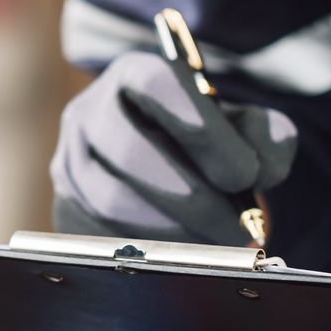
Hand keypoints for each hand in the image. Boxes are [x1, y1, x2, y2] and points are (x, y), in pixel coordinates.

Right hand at [49, 51, 295, 245]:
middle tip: (239, 228)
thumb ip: (267, 134)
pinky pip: (99, 236)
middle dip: (191, 198)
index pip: (157, 84)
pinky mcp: (64, 208)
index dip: (201, 129)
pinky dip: (150, 252)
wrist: (160, 170)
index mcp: (135, 74)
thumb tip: (260, 166)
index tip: (245, 175)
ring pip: (111, 201)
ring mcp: (68, 162)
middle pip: (128, 151)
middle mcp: (90, 112)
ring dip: (173, 231)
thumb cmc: (208, 145)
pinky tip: (186, 257)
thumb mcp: (243, 128)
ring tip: (218, 246)